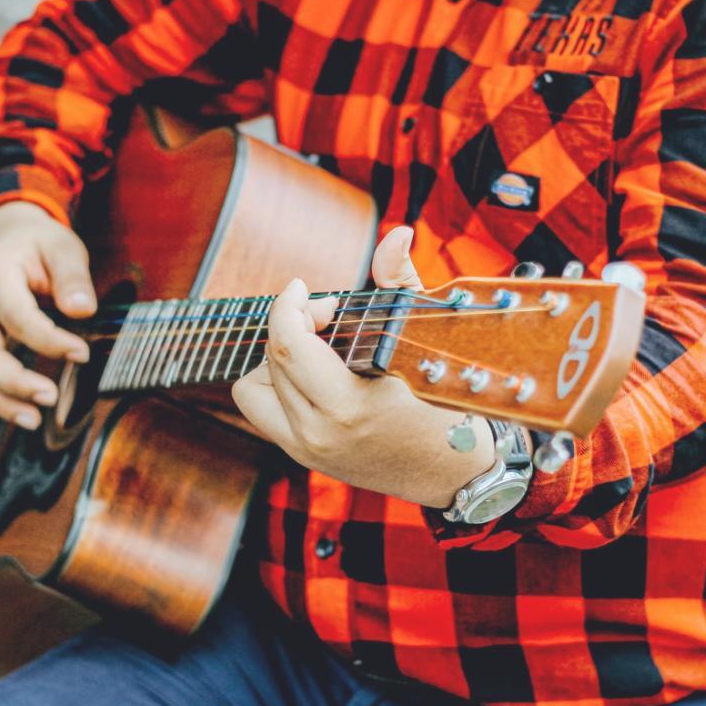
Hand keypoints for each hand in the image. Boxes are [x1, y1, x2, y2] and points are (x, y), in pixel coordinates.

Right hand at [0, 201, 97, 427]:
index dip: (49, 341)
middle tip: (51, 397)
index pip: (17, 317)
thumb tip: (83, 308)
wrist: (5, 237)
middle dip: (16, 382)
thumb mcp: (61, 246)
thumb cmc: (36, 245)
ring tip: (33, 420)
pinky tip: (10, 414)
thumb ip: (72, 276)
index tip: (81, 353)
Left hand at [231, 227, 495, 508]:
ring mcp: (306, 449)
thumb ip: (401, 280)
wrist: (452, 473)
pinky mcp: (301, 456)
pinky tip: (311, 374)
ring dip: (277, 359)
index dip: (290, 305)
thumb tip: (397, 232)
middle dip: (293, 324)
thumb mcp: (427, 337)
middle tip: (329, 316)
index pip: (287, 343)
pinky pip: (260, 409)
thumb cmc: (447, 401)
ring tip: (317, 350)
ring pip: (252, 387)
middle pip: (272, 357)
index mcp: (350, 404)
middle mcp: (319, 432)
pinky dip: (275, 385)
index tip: (305, 290)